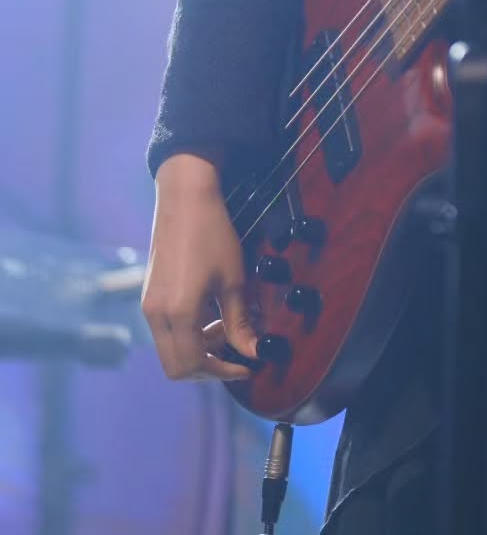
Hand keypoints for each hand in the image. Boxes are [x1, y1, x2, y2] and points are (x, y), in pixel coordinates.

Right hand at [142, 154, 259, 381]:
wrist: (185, 199)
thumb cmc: (212, 234)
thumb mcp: (233, 279)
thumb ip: (240, 322)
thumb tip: (254, 353)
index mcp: (177, 314)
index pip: (193, 365)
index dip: (222, 372)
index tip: (246, 366)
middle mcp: (156, 316)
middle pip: (176, 367)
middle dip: (207, 368)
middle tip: (234, 354)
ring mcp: (148, 306)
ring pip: (169, 351)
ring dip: (198, 351)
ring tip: (224, 328)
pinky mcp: (149, 297)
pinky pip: (165, 333)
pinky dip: (187, 335)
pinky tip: (209, 316)